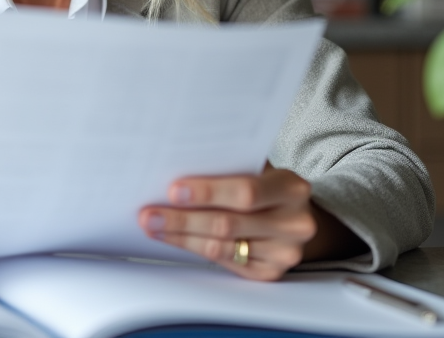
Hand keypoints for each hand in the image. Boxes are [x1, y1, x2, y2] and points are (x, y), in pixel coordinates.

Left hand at [137, 166, 317, 280]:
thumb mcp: (257, 170)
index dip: (207, 193)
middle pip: (227, 223)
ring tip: (154, 226)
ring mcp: (284, 252)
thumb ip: (227, 170)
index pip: (245, 191)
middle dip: (183, 219)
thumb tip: (173, 170)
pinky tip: (174, 238)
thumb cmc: (265, 187)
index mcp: (291, 188)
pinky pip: (224, 261)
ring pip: (221, 246)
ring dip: (181, 236)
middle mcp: (294, 223)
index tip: (173, 191)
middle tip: (149, 215)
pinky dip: (194, 248)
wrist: (293, 216)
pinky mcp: (270, 272)